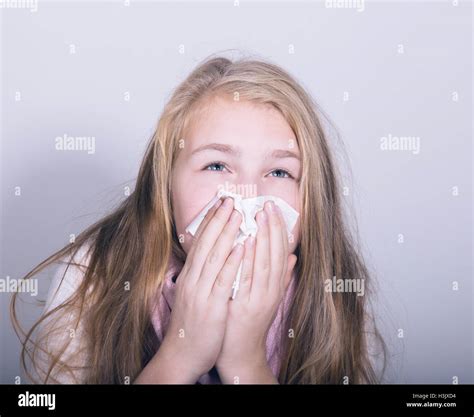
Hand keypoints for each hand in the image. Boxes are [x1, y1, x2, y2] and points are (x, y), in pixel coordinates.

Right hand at [150, 197, 244, 382]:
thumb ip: (200, 276)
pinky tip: (241, 246)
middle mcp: (193, 280)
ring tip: (237, 213)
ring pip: (214, 256)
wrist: (181, 354)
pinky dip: (231, 261)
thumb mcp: (193, 295)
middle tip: (230, 199)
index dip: (210, 221)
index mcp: (190, 276)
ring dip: (226, 232)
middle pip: (206, 243)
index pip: (199, 242)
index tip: (219, 203)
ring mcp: (201, 292)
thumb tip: (209, 258)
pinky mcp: (211, 306)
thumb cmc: (190, 325)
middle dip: (218, 219)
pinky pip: (222, 280)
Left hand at [215, 200, 296, 383]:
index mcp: (275, 285)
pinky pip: (248, 278)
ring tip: (258, 215)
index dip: (278, 228)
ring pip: (264, 262)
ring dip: (263, 238)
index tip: (273, 208)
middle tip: (267, 204)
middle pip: (274, 253)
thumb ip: (280, 275)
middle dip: (272, 227)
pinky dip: (248, 259)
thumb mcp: (268, 295)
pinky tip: (245, 241)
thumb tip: (291, 256)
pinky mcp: (245, 305)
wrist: (241, 350)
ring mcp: (259, 297)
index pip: (280, 251)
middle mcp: (271, 290)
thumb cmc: (250, 320)